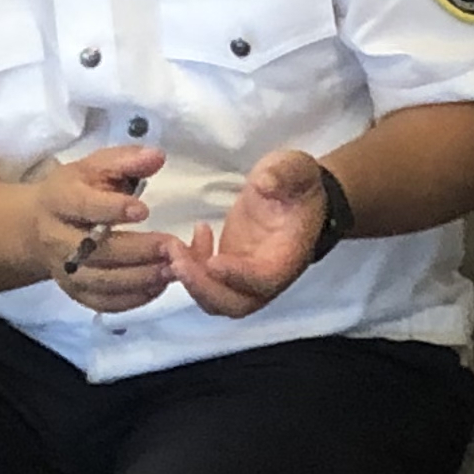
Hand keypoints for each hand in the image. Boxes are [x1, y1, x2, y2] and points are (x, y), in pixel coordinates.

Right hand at [28, 144, 178, 312]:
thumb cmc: (76, 190)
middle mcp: (57, 239)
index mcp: (59, 200)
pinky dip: (133, 299)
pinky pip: (103, 303)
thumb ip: (126, 161)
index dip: (112, 209)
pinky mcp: (75, 292)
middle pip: (95, 251)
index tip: (143, 210)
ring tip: (173, 269)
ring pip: (101, 282)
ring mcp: (64, 271)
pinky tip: (158, 285)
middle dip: (137, 250)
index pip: (83, 206)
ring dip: (140, 278)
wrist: (38, 227)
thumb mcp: (95, 167)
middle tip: (172, 246)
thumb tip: (157, 157)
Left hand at [170, 148, 330, 318]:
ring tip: (174, 249)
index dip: (238, 276)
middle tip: (178, 261)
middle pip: (235, 304)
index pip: (264, 280)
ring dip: (190, 281)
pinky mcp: (228, 266)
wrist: (295, 191)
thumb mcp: (297, 169)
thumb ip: (284, 174)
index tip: (213, 260)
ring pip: (216, 299)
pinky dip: (188, 270)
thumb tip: (266, 182)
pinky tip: (184, 241)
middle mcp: (268, 275)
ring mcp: (245, 274)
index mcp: (289, 256)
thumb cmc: (298, 182)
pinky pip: (205, 282)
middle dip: (203, 288)